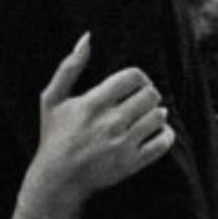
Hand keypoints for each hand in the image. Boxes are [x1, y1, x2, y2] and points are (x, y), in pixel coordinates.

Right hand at [19, 34, 172, 218]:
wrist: (58, 180)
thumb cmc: (54, 136)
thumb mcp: (52, 99)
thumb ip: (69, 67)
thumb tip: (86, 38)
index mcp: (93, 103)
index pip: (133, 77)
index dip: (139, 77)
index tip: (135, 84)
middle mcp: (111, 123)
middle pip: (150, 95)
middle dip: (149, 94)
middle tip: (142, 100)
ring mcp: (123, 144)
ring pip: (159, 116)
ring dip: (157, 113)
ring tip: (148, 116)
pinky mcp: (133, 163)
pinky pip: (163, 142)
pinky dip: (166, 134)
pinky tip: (157, 132)